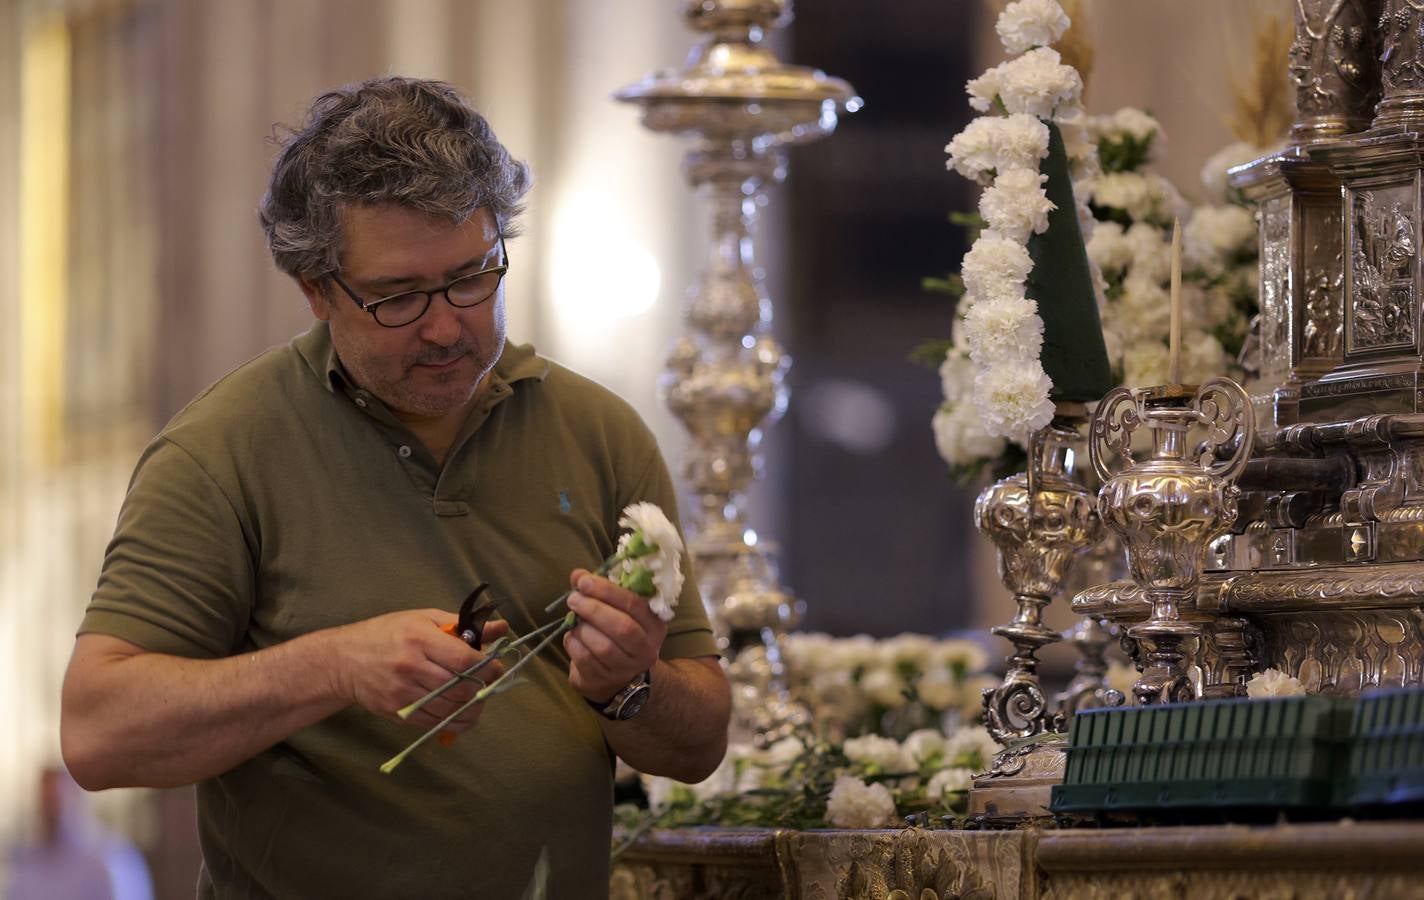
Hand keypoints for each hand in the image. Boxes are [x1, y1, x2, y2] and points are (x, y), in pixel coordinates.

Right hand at [328, 609, 506, 734]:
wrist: (344, 660)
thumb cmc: (388, 633)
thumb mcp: (423, 619)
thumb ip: (463, 626)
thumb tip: (501, 627)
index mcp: (420, 639)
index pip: (464, 660)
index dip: (487, 667)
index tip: (496, 668)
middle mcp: (411, 667)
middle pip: (460, 688)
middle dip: (481, 688)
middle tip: (486, 684)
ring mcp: (403, 693)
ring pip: (450, 709)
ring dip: (471, 708)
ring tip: (476, 699)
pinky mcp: (397, 712)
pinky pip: (434, 723)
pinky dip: (455, 722)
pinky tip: (462, 714)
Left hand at [563, 569, 665, 703]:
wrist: (615, 676)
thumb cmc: (616, 633)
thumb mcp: (616, 610)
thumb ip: (599, 591)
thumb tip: (577, 575)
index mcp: (654, 625)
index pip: (634, 604)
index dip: (607, 591)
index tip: (584, 581)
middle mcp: (646, 649)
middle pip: (622, 627)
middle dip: (594, 609)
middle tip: (573, 599)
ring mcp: (627, 669)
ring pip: (604, 646)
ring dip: (582, 628)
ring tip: (573, 619)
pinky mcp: (605, 680)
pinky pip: (586, 660)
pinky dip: (574, 643)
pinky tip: (572, 636)